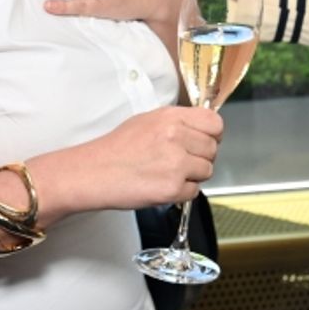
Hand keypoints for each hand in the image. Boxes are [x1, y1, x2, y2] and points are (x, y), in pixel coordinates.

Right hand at [100, 105, 222, 207]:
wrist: (93, 173)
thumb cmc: (116, 148)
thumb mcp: (148, 120)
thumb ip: (178, 122)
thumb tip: (202, 129)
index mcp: (171, 117)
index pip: (215, 122)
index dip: (212, 134)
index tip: (204, 140)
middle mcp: (177, 137)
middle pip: (213, 149)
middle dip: (200, 156)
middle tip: (180, 161)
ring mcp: (176, 164)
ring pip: (207, 170)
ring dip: (192, 175)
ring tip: (168, 173)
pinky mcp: (173, 188)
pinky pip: (194, 191)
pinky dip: (182, 192)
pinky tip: (162, 185)